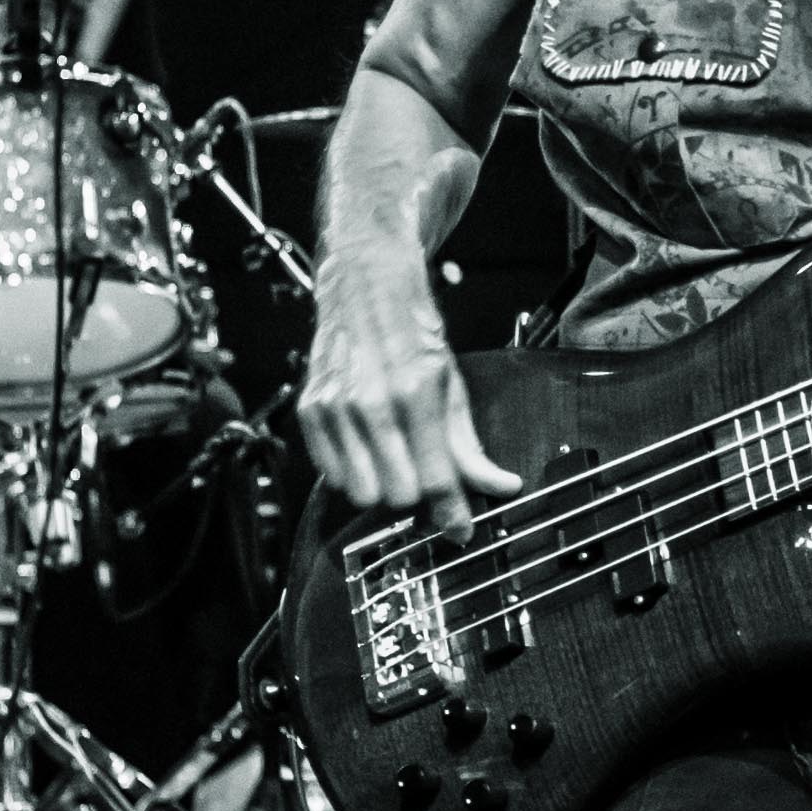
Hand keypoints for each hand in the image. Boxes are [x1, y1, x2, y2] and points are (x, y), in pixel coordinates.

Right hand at [296, 249, 523, 534]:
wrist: (365, 282)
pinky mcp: (310, 410)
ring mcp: (335, 407)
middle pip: (397, 496)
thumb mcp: (453, 383)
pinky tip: (367, 448)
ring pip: (362, 492)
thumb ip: (471, 446)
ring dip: (383, 486)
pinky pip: (331, 476)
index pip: (435, 478)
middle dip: (417, 496)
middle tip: (425, 476)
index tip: (461, 528)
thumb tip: (500, 487)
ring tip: (395, 459)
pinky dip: (352, 473)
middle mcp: (371, 401)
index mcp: (416, 391)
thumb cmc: (411, 329)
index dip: (453, 512)